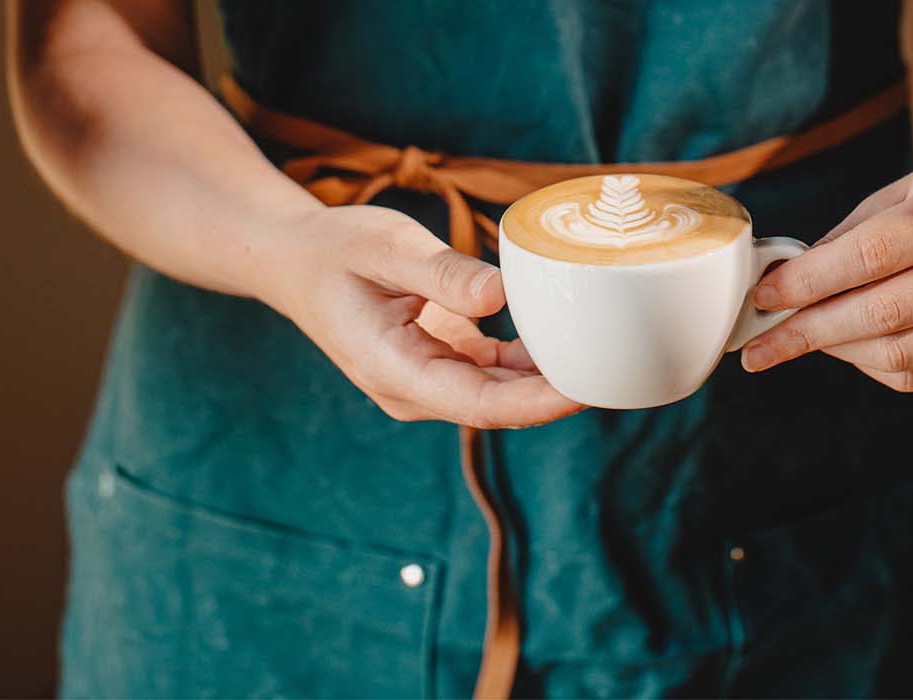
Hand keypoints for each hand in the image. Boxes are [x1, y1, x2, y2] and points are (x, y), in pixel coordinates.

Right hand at [258, 204, 583, 427]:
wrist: (295, 263)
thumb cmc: (335, 250)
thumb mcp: (386, 246)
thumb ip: (441, 272)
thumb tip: (501, 293)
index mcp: (394, 370)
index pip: (479, 405)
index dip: (537, 403)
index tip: (585, 388)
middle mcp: (412, 390)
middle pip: (498, 407)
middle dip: (556, 394)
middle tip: (616, 365)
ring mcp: (427, 383)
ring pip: (499, 395)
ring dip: (546, 379)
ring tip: (603, 351)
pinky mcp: (440, 366)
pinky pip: (494, 376)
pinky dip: (529, 362)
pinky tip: (564, 337)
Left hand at [741, 158, 912, 391]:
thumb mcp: (902, 193)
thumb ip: (846, 239)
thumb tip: (780, 288)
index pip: (875, 253)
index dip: (811, 280)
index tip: (764, 296)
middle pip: (884, 312)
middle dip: (809, 331)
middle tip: (760, 345)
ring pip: (899, 352)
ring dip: (836, 350)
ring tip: (801, 341)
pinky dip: (872, 366)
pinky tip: (849, 348)